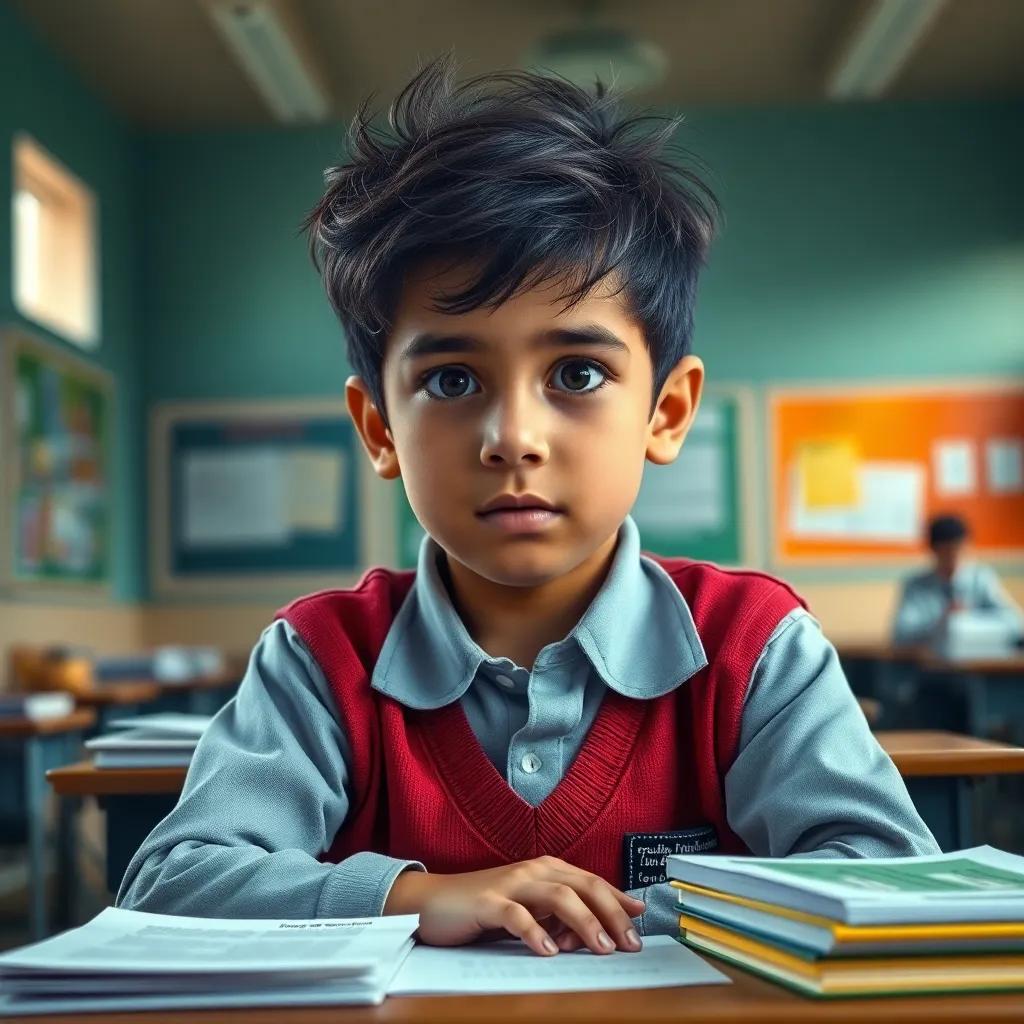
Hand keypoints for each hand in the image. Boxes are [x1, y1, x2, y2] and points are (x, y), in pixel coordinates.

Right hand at [383, 856, 644, 956]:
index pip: (592, 882)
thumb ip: (560, 919)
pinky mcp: (487, 902)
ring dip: (584, 922)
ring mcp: (511, 884)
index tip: (642, 919)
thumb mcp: (530, 911)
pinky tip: (548, 950)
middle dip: (611, 913)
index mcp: (547, 870)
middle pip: (584, 886)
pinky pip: (516, 915)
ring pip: (558, 896)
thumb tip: (596, 937)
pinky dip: (535, 932)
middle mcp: (534, 871)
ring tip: (601, 948)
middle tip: (629, 943)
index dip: (619, 900)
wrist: (434, 901)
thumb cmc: (486, 908)